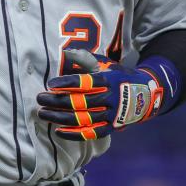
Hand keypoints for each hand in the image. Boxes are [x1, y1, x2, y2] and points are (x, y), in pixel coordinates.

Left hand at [37, 49, 173, 140]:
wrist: (145, 96)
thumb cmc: (119, 76)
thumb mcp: (106, 64)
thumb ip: (86, 59)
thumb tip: (66, 52)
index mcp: (108, 80)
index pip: (85, 82)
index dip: (67, 83)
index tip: (51, 84)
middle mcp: (110, 98)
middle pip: (80, 102)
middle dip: (58, 101)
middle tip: (40, 98)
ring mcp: (111, 115)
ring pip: (83, 118)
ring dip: (61, 117)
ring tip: (43, 113)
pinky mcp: (110, 128)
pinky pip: (90, 133)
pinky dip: (74, 133)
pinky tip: (58, 131)